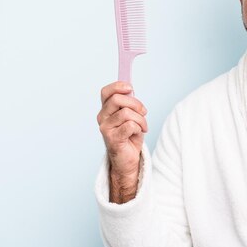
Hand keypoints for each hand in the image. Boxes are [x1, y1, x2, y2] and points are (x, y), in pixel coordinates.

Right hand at [97, 81, 147, 202]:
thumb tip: (130, 89)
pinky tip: (139, 133)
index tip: (130, 87)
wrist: (128, 159)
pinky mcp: (112, 139)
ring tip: (143, 126)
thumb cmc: (130, 136)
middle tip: (144, 112)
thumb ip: (129, 104)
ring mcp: (105, 129)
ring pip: (127, 113)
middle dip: (136, 104)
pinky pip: (130, 125)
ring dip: (141, 119)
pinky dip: (139, 128)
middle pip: (117, 99)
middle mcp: (102, 118)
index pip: (106, 92)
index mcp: (106, 110)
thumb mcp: (131, 116)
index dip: (118, 86)